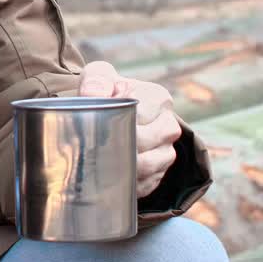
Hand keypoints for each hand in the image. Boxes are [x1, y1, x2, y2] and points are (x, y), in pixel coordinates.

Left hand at [79, 61, 182, 197]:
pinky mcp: (159, 174)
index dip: (118, 121)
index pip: (141, 115)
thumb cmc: (106, 92)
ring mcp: (167, 152)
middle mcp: (169, 126)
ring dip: (122, 166)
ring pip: (147, 167)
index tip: (98, 123)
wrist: (112, 114)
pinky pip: (145, 184)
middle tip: (93, 147)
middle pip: (145, 144)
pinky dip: (127, 182)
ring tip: (100, 161)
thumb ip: (96, 80)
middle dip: (118, 146)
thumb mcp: (99, 77)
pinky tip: (110, 175)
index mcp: (159, 98)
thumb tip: (94, 93)